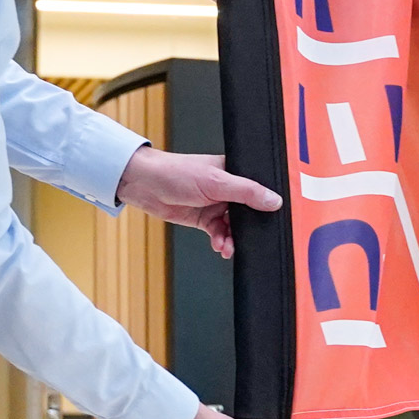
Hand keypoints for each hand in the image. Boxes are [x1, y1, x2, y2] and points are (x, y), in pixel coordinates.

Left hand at [115, 145, 281, 257]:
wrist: (144, 185)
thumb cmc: (175, 172)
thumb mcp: (216, 182)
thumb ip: (247, 192)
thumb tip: (274, 200)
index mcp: (235, 171)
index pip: (259, 189)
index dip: (266, 205)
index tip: (272, 220)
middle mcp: (227, 188)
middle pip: (248, 212)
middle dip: (248, 229)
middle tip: (249, 240)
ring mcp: (215, 204)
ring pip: (234, 226)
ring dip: (232, 238)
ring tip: (228, 246)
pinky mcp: (203, 218)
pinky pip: (219, 233)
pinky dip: (220, 241)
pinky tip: (219, 245)